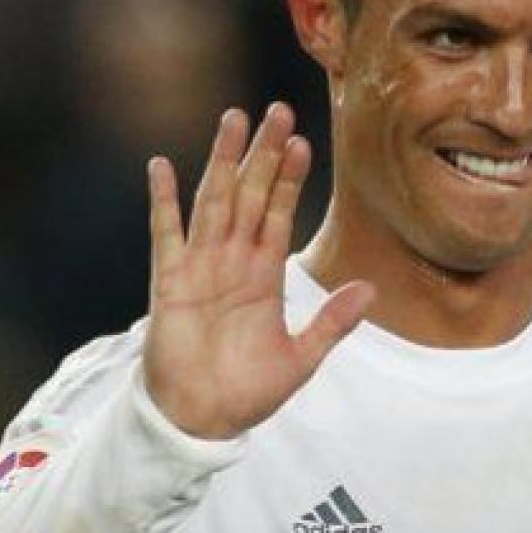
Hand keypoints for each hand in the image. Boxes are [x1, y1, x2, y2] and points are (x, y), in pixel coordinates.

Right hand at [142, 103, 373, 438]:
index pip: (279, 211)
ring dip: (223, 160)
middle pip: (251, 193)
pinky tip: (162, 165)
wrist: (201, 421)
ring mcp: (200, 266)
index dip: (289, 177)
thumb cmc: (247, 392)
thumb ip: (332, 322)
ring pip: (214, 199)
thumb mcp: (301, 357)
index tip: (303, 141)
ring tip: (233, 119)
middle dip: (264, 153)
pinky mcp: (170, 281)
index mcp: (264, 273)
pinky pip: (165, 233)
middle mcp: (233, 260)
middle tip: (277, 110)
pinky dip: (163, 200)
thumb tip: (370, 289)